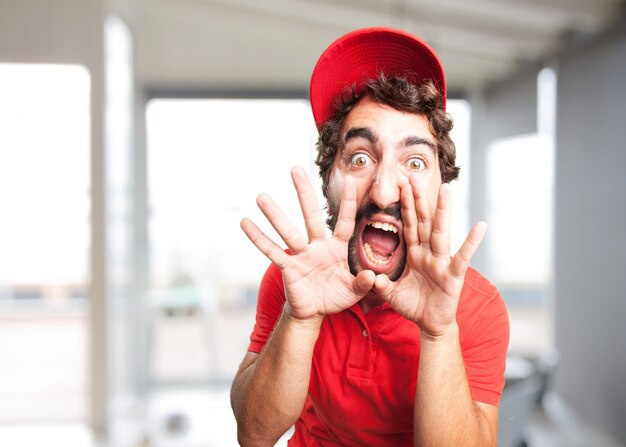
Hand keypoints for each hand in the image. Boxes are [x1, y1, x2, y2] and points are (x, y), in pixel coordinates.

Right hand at [241, 167, 374, 321]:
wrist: (314, 312)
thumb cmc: (335, 296)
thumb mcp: (355, 291)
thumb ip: (364, 283)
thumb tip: (371, 275)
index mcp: (337, 248)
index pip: (344, 221)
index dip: (348, 203)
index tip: (351, 180)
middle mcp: (318, 246)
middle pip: (312, 215)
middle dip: (304, 192)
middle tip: (295, 169)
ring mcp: (302, 255)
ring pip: (288, 231)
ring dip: (274, 214)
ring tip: (261, 196)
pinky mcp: (289, 268)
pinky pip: (272, 252)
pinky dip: (258, 239)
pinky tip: (245, 223)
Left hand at [373, 175, 486, 337]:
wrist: (430, 325)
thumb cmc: (413, 306)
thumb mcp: (391, 294)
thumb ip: (380, 284)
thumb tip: (370, 276)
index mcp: (414, 253)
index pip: (409, 225)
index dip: (405, 206)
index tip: (401, 185)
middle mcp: (428, 253)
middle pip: (423, 221)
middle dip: (418, 199)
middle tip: (413, 176)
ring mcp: (442, 262)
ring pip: (441, 232)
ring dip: (443, 211)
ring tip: (446, 190)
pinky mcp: (453, 275)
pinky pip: (462, 257)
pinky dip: (471, 243)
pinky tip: (480, 226)